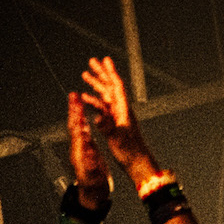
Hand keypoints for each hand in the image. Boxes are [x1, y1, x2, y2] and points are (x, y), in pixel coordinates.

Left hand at [67, 91, 110, 210]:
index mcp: (79, 153)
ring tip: (76, 98)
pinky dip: (82, 120)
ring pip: (77, 126)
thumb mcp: (94, 177)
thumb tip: (90, 153)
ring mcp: (80, 148)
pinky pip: (82, 131)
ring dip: (77, 112)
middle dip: (73, 110)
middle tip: (73, 95)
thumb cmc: (94, 188)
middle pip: (74, 126)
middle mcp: (78, 148)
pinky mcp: (85, 149)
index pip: (77, 132)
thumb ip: (91, 165)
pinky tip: (83, 114)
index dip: (77, 118)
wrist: (92, 196)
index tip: (77, 106)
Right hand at [79, 56, 156, 183]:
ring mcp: (118, 116)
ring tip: (86, 75)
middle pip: (110, 86)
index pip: (117, 86)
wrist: (137, 163)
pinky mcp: (114, 123)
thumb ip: (107, 126)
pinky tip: (87, 99)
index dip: (110, 72)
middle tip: (92, 61)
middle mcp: (121, 110)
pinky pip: (103, 108)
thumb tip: (98, 115)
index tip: (105, 60)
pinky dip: (94, 101)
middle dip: (101, 73)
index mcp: (124, 110)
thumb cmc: (130, 152)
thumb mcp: (117, 138)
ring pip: (106, 95)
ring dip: (96, 85)